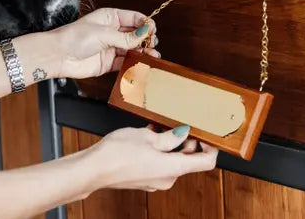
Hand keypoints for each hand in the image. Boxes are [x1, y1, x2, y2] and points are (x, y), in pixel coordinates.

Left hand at [41, 8, 159, 79]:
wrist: (57, 56)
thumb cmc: (74, 38)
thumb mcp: (103, 34)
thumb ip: (126, 37)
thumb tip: (144, 33)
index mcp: (110, 18)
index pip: (134, 18)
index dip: (145, 23)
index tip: (152, 30)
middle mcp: (112, 32)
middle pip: (136, 34)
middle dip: (146, 39)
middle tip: (152, 44)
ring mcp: (111, 47)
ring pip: (132, 50)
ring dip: (143, 53)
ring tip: (152, 56)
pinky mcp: (108, 63)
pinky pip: (125, 63)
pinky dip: (134, 64)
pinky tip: (141, 65)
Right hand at [87, 125, 217, 191]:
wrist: (93, 169)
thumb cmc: (117, 154)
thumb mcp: (148, 136)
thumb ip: (170, 136)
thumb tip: (183, 132)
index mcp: (173, 169)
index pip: (206, 162)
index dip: (211, 147)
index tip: (208, 135)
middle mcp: (167, 179)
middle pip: (188, 160)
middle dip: (188, 141)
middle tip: (181, 124)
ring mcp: (155, 181)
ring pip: (172, 160)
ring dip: (171, 144)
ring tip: (161, 126)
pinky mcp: (144, 179)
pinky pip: (159, 163)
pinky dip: (159, 150)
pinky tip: (150, 134)